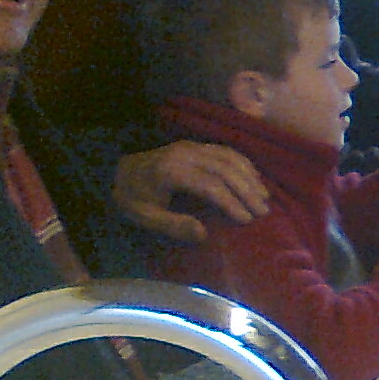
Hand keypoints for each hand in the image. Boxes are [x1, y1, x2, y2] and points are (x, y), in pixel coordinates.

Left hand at [114, 142, 269, 243]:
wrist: (114, 170)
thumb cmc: (131, 197)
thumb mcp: (144, 217)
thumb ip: (173, 226)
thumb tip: (204, 234)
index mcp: (172, 171)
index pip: (211, 185)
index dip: (231, 202)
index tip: (246, 220)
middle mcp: (186, 154)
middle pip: (226, 169)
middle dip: (247, 190)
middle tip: (263, 211)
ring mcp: (192, 146)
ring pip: (229, 157)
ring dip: (249, 176)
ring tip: (264, 197)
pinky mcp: (195, 145)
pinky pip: (226, 150)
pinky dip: (243, 163)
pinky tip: (253, 177)